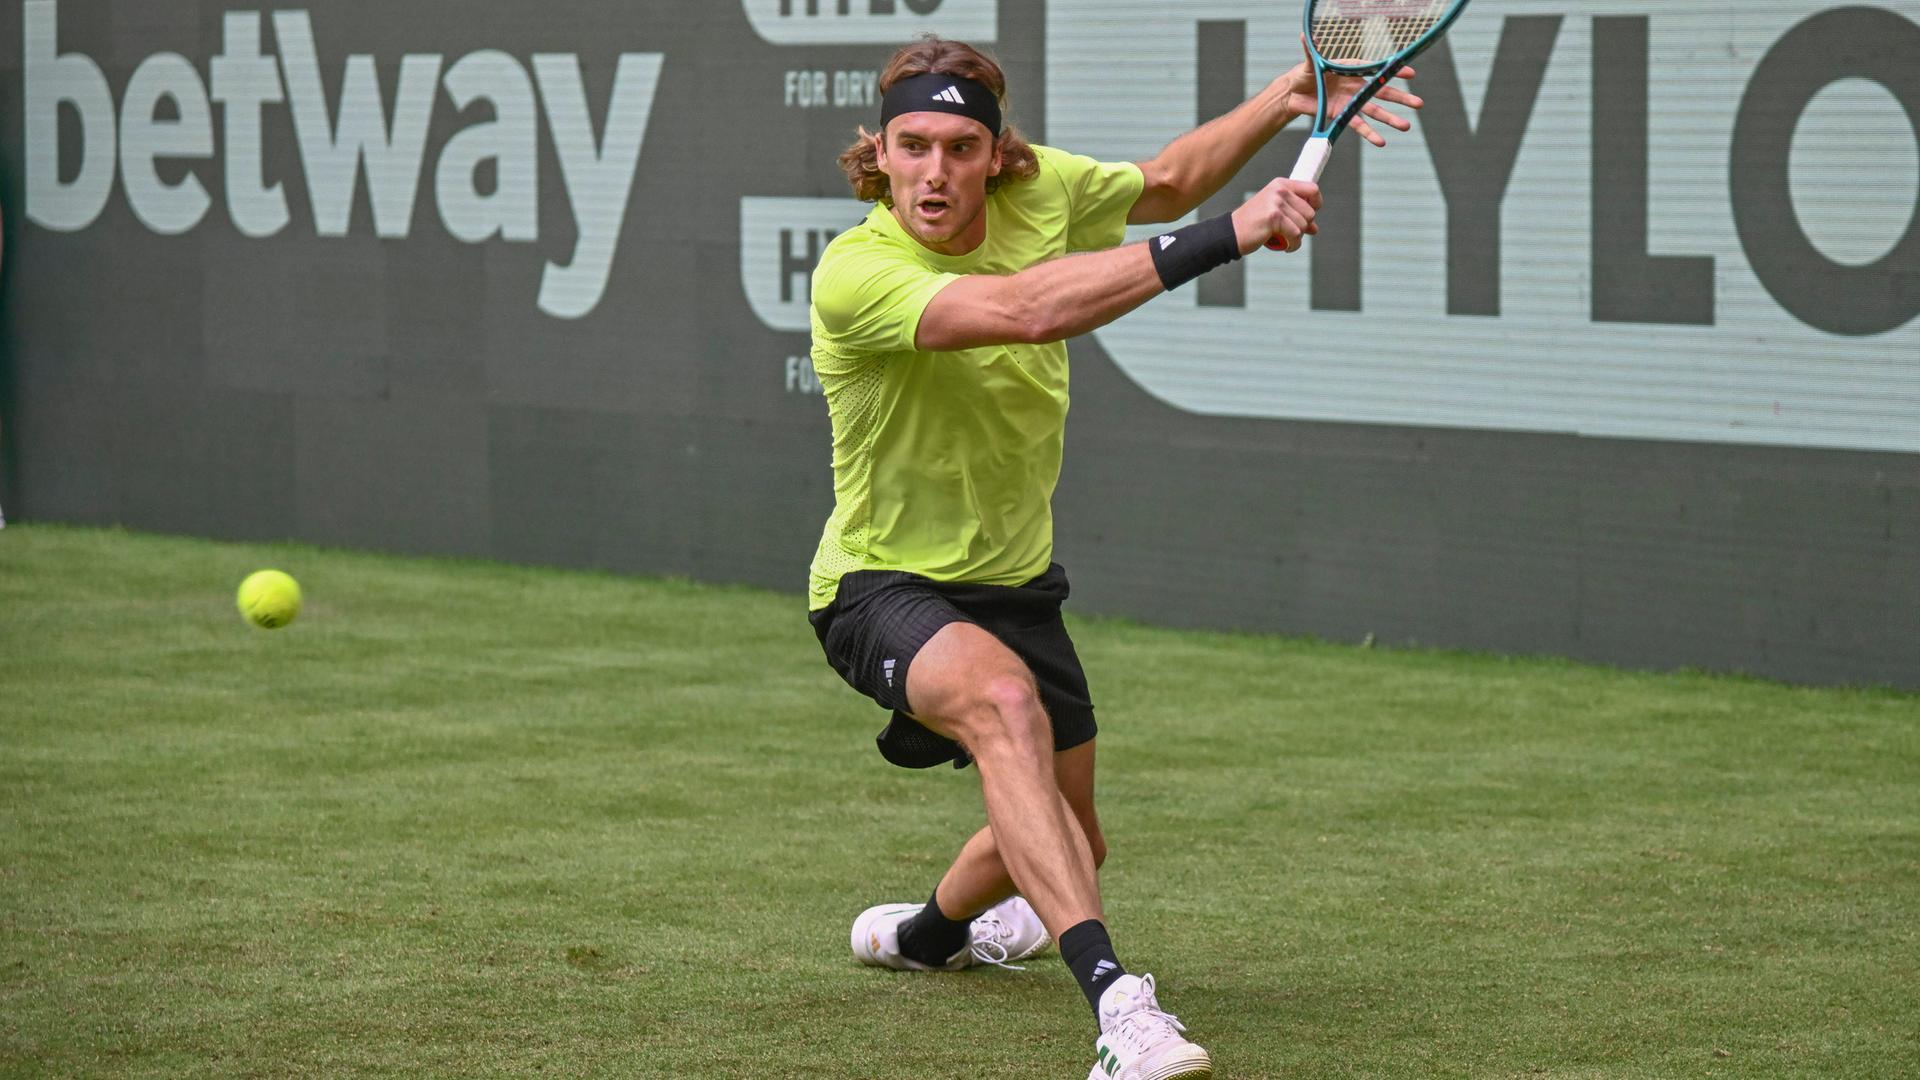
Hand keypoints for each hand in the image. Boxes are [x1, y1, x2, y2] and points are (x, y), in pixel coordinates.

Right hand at [1233, 177, 1320, 254]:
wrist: (1231, 233)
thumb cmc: (1253, 224)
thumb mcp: (1275, 214)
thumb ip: (1295, 216)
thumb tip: (1314, 228)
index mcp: (1281, 184)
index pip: (1313, 189)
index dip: (1316, 204)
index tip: (1308, 217)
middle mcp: (1279, 190)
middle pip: (1310, 211)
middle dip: (1304, 227)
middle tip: (1291, 234)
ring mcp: (1276, 203)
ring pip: (1304, 225)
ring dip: (1297, 238)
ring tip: (1286, 241)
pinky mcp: (1274, 217)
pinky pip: (1295, 234)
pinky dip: (1293, 245)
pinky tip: (1286, 247)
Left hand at [1275, 34, 1422, 146]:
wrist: (1293, 94)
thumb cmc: (1304, 74)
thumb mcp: (1310, 63)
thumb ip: (1311, 51)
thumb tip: (1306, 36)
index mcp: (1352, 69)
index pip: (1376, 69)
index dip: (1392, 72)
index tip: (1410, 73)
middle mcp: (1356, 85)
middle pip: (1382, 92)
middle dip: (1400, 98)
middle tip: (1418, 103)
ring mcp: (1351, 102)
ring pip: (1375, 111)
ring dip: (1390, 119)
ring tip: (1406, 126)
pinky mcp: (1342, 116)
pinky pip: (1358, 126)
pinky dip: (1369, 134)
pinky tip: (1381, 142)